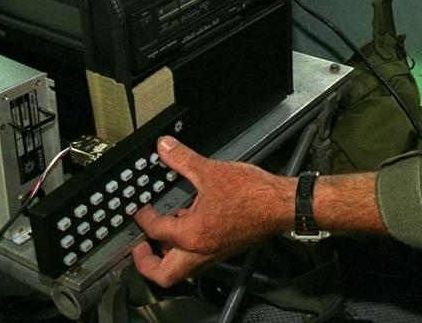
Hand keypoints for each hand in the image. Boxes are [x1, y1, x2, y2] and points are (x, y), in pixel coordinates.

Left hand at [131, 137, 287, 287]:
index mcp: (193, 234)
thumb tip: (165, 148)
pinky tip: (192, 227)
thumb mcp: (211, 171)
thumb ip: (183, 159)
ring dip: (168, 258)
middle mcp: (201, 251)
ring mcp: (214, 254)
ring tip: (163, 239)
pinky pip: (198, 260)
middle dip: (147, 263)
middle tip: (140, 247)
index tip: (141, 211)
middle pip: (164, 274)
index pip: (156, 231)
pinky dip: (188, 250)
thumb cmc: (253, 194)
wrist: (281, 205)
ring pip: (182, 270)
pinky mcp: (226, 250)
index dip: (144, 218)